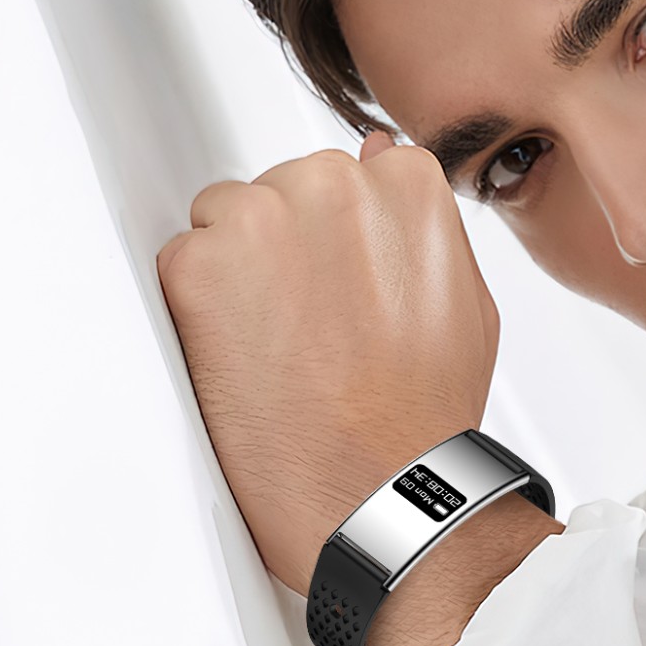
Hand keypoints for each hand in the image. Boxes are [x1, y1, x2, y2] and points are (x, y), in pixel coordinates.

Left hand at [156, 134, 499, 596]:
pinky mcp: (199, 266)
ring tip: (279, 347)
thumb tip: (378, 155)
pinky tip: (246, 359)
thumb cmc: (427, 410)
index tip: (337, 288)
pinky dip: (199, 310)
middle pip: (280, 191)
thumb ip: (420, 219)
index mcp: (404, 182)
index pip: (340, 177)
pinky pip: (181, 262)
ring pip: (224, 219)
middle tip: (310, 327)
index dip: (334, 240)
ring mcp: (261, 219)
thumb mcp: (464, 297)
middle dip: (285, 249)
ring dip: (239, 272)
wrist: (379, 490)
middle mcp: (331, 182)